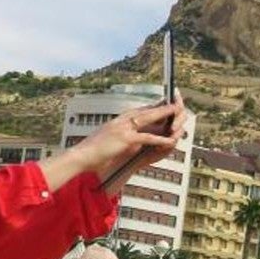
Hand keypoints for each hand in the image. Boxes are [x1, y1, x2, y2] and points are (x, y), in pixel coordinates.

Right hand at [72, 93, 187, 187]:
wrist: (81, 156)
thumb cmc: (93, 151)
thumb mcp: (107, 139)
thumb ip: (119, 135)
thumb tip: (127, 138)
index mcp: (118, 120)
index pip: (139, 110)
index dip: (153, 106)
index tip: (164, 103)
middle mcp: (121, 120)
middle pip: (146, 110)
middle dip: (161, 106)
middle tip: (175, 103)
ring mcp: (123, 128)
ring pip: (148, 118)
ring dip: (164, 115)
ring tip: (177, 112)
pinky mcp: (125, 139)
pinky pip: (147, 138)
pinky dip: (159, 139)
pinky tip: (169, 140)